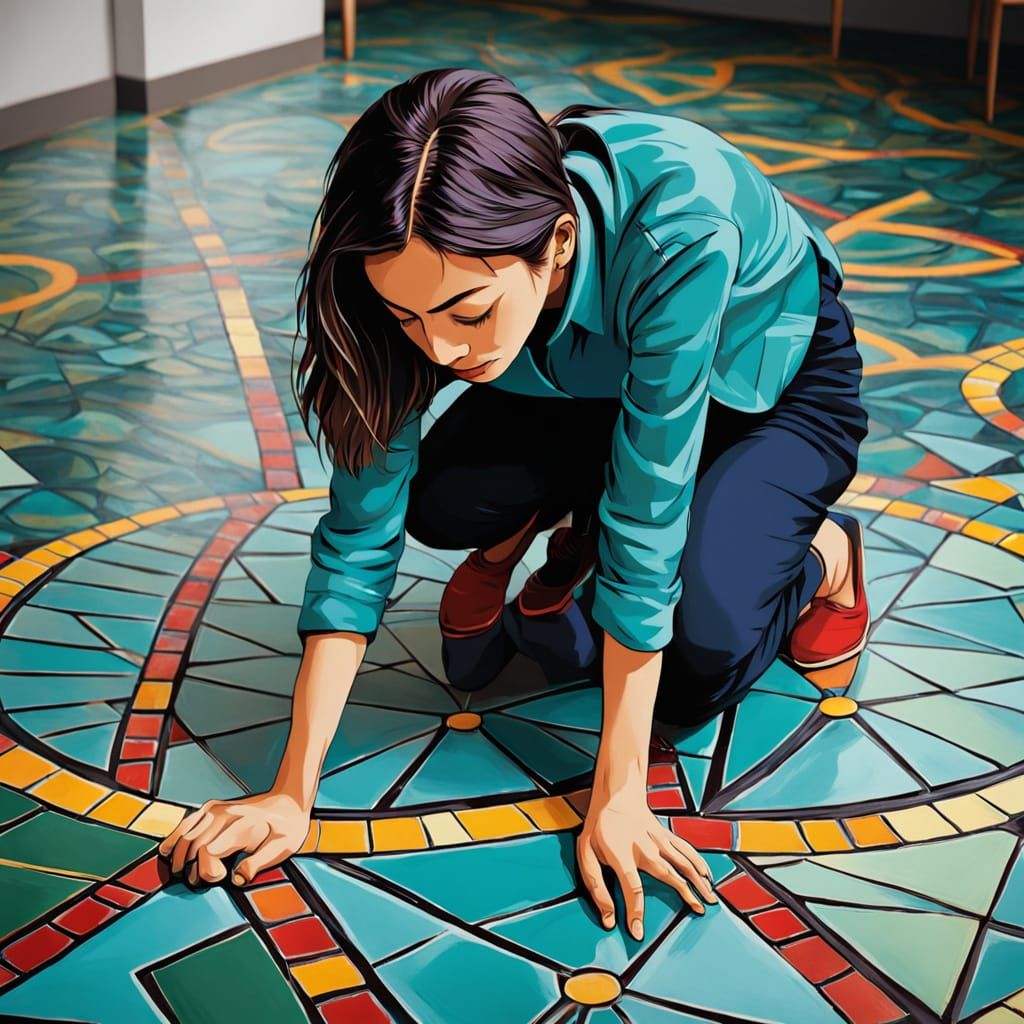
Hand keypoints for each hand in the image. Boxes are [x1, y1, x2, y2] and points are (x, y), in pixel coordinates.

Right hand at [157, 791, 311, 887]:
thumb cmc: (288, 828)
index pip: (207, 852)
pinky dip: (174, 838)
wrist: (290, 800)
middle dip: (190, 870)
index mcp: (239, 827)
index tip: (220, 879)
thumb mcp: (282, 848)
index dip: (206, 872)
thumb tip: (235, 880)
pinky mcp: (211, 807)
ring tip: (180, 874)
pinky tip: (168, 852)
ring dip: (177, 857)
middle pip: (192, 846)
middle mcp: (223, 815)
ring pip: (184, 834)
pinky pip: (185, 823)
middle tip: (200, 884)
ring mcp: (215, 809)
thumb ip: (258, 864)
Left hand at [576, 787, 717, 939]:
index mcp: (622, 855)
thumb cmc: (599, 827)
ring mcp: (657, 839)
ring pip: (682, 861)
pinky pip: (684, 848)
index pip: (632, 888)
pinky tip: (707, 875)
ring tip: (710, 898)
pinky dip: (698, 861)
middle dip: (685, 893)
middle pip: (669, 873)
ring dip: (697, 879)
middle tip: (699, 911)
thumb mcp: (586, 854)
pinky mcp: (665, 834)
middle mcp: (644, 848)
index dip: (635, 912)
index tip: (638, 932)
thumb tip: (608, 919)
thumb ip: (596, 887)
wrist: (615, 795)